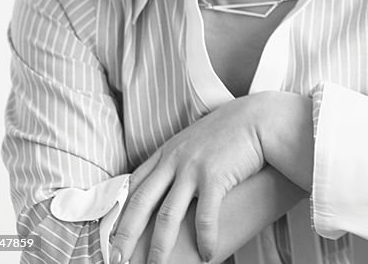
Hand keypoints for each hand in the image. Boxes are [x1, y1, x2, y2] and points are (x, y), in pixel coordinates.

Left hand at [111, 96, 266, 263]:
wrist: (259, 117)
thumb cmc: (231, 130)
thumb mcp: (195, 139)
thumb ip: (178, 157)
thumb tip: (168, 181)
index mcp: (166, 152)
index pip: (133, 186)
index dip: (119, 213)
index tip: (109, 235)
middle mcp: (174, 160)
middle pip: (140, 204)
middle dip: (126, 236)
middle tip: (117, 259)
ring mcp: (193, 169)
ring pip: (167, 216)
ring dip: (160, 247)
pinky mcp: (215, 177)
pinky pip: (204, 216)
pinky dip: (204, 239)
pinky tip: (207, 254)